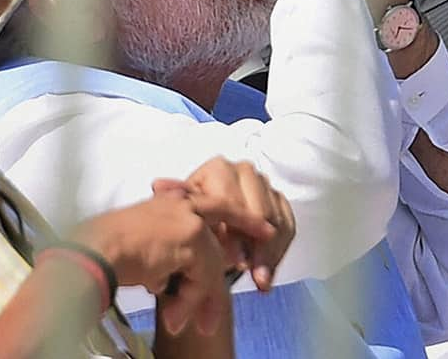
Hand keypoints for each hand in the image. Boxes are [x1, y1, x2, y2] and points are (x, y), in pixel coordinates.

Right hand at [70, 190, 275, 335]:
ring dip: (199, 298)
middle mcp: (182, 204)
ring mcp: (189, 220)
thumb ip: (164, 254)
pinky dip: (191, 302)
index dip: (239, 218)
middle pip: (225, 228)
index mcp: (169, 199)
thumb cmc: (104, 249)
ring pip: (212, 263)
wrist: (94, 252)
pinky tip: (176, 317)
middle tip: (254, 274)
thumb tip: (168, 278)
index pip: (214, 204)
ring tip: (185, 322)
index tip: (262, 229)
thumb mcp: (141, 245)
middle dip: (234, 262)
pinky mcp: (191, 240)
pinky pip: (204, 278)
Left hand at [153, 157, 294, 290]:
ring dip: (270, 254)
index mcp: (219, 168)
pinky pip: (288, 226)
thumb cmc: (191, 217)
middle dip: (257, 248)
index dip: (236, 234)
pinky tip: (269, 272)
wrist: (204, 223)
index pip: (234, 203)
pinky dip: (280, 251)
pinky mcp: (279, 201)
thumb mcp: (181, 209)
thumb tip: (159, 185)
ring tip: (261, 279)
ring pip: (277, 222)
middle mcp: (245, 171)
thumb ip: (176, 198)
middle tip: (253, 274)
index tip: (236, 261)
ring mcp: (265, 185)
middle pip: (260, 212)